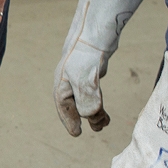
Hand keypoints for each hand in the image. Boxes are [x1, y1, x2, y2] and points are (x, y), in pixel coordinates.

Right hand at [52, 0, 150, 136]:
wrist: (95, 32)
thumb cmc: (85, 56)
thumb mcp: (85, 83)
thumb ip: (87, 102)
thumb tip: (92, 118)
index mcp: (62, 87)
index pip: (64, 109)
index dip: (70, 122)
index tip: (77, 134)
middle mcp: (68, 83)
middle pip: (75, 106)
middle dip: (85, 118)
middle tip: (98, 128)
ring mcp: (79, 77)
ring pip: (85, 100)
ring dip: (94, 111)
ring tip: (105, 120)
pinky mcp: (90, 71)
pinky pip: (93, 91)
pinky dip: (98, 100)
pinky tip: (104, 104)